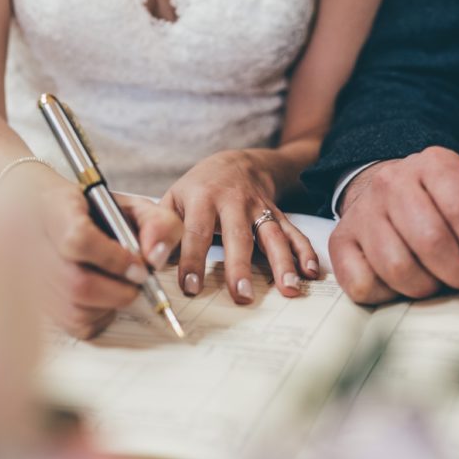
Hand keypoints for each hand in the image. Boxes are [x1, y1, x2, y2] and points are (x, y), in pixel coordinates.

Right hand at [29, 171, 182, 338]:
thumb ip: (156, 223)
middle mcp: (33, 244)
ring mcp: (31, 277)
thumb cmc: (93, 212)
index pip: (77, 239)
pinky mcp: (38, 303)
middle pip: (77, 284)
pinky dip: (99, 316)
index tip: (139, 264)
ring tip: (118, 284)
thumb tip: (155, 256)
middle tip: (137, 279)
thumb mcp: (132, 205)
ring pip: (76, 309)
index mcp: (55, 209)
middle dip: (120, 289)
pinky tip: (103, 297)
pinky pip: (74, 324)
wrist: (52, 215)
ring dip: (112, 303)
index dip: (114, 258)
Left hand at [163, 150, 319, 303]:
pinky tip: (310, 273)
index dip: (193, 259)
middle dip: (240, 267)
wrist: (237, 162)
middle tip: (241, 296)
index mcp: (203, 198)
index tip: (190, 287)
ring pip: (273, 235)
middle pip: (239, 236)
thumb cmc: (199, 189)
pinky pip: (294, 233)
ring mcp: (260, 209)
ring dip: (283, 263)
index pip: (196, 231)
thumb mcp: (173, 198)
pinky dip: (305, 252)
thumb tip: (148, 257)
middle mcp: (235, 202)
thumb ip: (160, 227)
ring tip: (288, 289)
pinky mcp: (278, 215)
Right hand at [330, 147, 458, 303]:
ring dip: (426, 288)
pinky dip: (389, 296)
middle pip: (432, 240)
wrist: (387, 194)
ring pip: (397, 267)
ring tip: (437, 282)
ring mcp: (362, 211)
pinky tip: (402, 285)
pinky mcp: (340, 241)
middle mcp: (393, 182)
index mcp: (436, 164)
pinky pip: (363, 285)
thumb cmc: (444, 207)